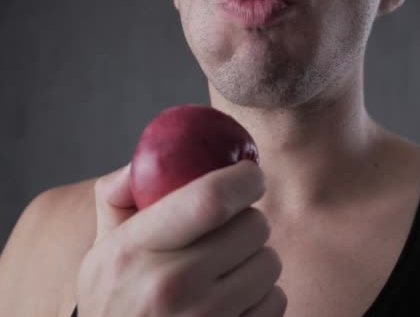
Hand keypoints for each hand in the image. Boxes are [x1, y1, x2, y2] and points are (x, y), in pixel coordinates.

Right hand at [76, 160, 285, 315]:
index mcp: (135, 249)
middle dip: (250, 220)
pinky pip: (276, 301)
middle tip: (231, 230)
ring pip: (270, 262)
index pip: (210, 199)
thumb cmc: (115, 300)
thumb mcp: (102, 249)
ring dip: (257, 259)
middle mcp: (170, 285)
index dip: (244, 179)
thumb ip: (119, 197)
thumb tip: (148, 159)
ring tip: (227, 270)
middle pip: (253, 226)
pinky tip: (234, 300)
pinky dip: (263, 296)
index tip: (250, 176)